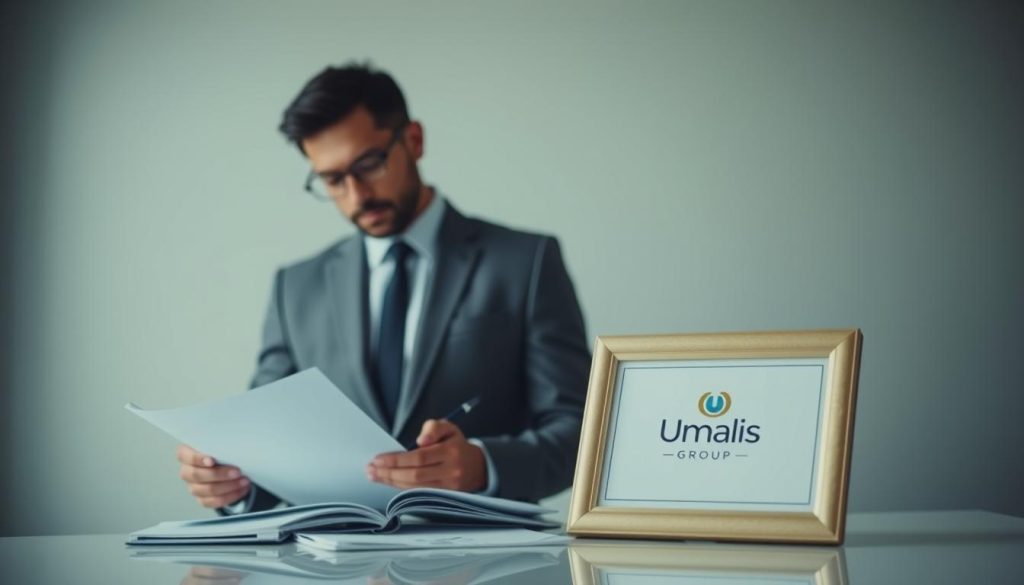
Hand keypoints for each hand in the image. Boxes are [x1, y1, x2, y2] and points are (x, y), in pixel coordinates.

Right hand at [177, 444, 250, 508]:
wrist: (226, 466)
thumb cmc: (220, 452)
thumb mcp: (219, 444)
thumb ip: (220, 444)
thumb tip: (233, 446)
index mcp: (186, 454)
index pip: (186, 457)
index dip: (198, 459)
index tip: (212, 461)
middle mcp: (187, 472)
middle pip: (197, 475)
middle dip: (220, 474)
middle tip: (237, 471)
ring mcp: (193, 487)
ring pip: (207, 490)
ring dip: (229, 486)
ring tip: (244, 481)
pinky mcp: (202, 499)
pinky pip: (214, 501)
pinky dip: (231, 496)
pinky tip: (241, 489)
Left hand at [367, 420, 486, 491]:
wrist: (478, 467)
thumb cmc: (456, 444)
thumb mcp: (448, 428)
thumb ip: (433, 428)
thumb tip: (420, 441)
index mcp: (451, 451)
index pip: (419, 457)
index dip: (396, 460)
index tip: (377, 459)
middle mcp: (451, 470)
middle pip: (415, 475)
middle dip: (390, 473)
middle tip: (371, 469)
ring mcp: (449, 486)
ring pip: (415, 487)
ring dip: (392, 482)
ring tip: (375, 476)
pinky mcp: (445, 496)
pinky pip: (419, 493)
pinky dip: (401, 487)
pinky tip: (389, 482)